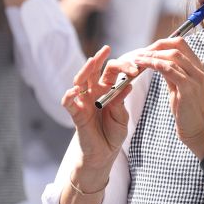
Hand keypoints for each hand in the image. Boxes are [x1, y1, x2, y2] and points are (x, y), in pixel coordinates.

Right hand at [62, 46, 133, 176]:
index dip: (123, 68)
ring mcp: (84, 102)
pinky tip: (74, 90)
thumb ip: (121, 104)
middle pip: (94, 71)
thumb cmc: (113, 134)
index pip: (113, 72)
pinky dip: (69, 95)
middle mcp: (94, 93)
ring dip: (85, 71)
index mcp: (108, 90)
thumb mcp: (122, 118)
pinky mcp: (76, 114)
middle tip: (106, 49)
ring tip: (91, 62)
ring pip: (80, 81)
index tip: (136, 69)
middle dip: (100, 60)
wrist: (103, 153)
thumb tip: (127, 86)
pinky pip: (68, 102)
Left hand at [131, 38, 203, 158]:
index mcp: (198, 66)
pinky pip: (168, 69)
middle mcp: (199, 68)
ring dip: (151, 55)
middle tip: (139, 52)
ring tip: (136, 58)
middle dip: (155, 46)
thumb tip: (158, 62)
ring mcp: (196, 77)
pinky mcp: (188, 87)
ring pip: (172, 55)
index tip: (147, 50)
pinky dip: (153, 64)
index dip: (162, 43)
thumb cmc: (188, 112)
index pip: (180, 43)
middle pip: (177, 44)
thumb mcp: (179, 88)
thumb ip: (172, 73)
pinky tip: (142, 66)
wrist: (198, 131)